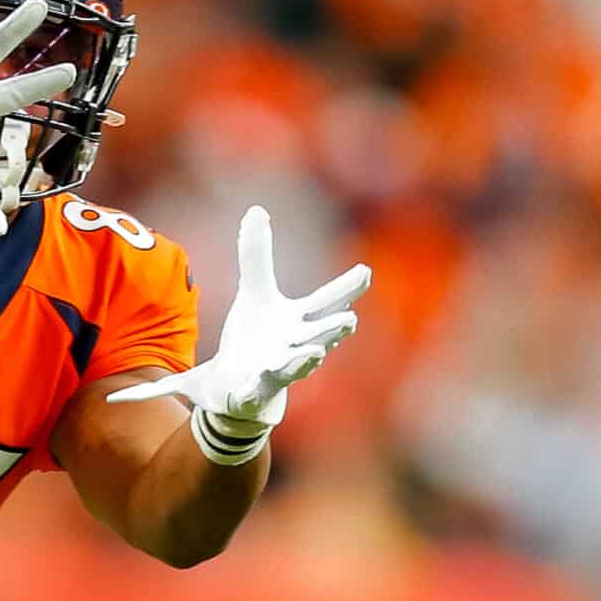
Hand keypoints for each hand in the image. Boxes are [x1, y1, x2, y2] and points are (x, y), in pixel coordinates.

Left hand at [107, 206, 369, 458]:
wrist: (234, 388)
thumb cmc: (254, 338)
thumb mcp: (254, 294)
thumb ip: (257, 255)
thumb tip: (257, 209)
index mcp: (296, 322)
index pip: (324, 303)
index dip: (344, 289)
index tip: (365, 272)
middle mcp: (294, 346)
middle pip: (318, 336)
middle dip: (333, 329)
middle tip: (349, 320)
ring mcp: (276, 370)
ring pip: (295, 366)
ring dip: (304, 361)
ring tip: (315, 353)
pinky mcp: (253, 390)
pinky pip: (256, 388)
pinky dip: (257, 384)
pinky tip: (259, 376)